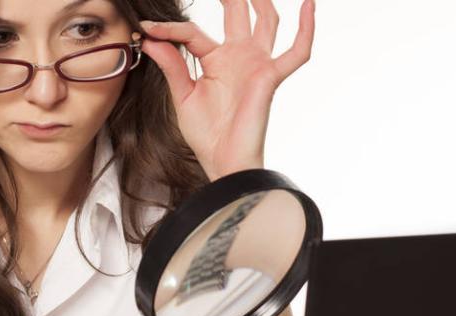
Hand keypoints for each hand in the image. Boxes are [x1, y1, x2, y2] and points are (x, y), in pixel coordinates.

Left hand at [138, 0, 315, 181]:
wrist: (222, 160)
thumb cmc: (206, 134)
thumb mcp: (183, 95)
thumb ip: (172, 65)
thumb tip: (150, 37)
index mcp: (215, 60)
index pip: (191, 33)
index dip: (169, 29)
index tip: (146, 28)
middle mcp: (238, 56)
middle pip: (237, 13)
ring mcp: (256, 63)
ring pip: (266, 21)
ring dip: (261, 0)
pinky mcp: (270, 76)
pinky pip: (297, 52)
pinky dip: (306, 29)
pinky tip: (309, 4)